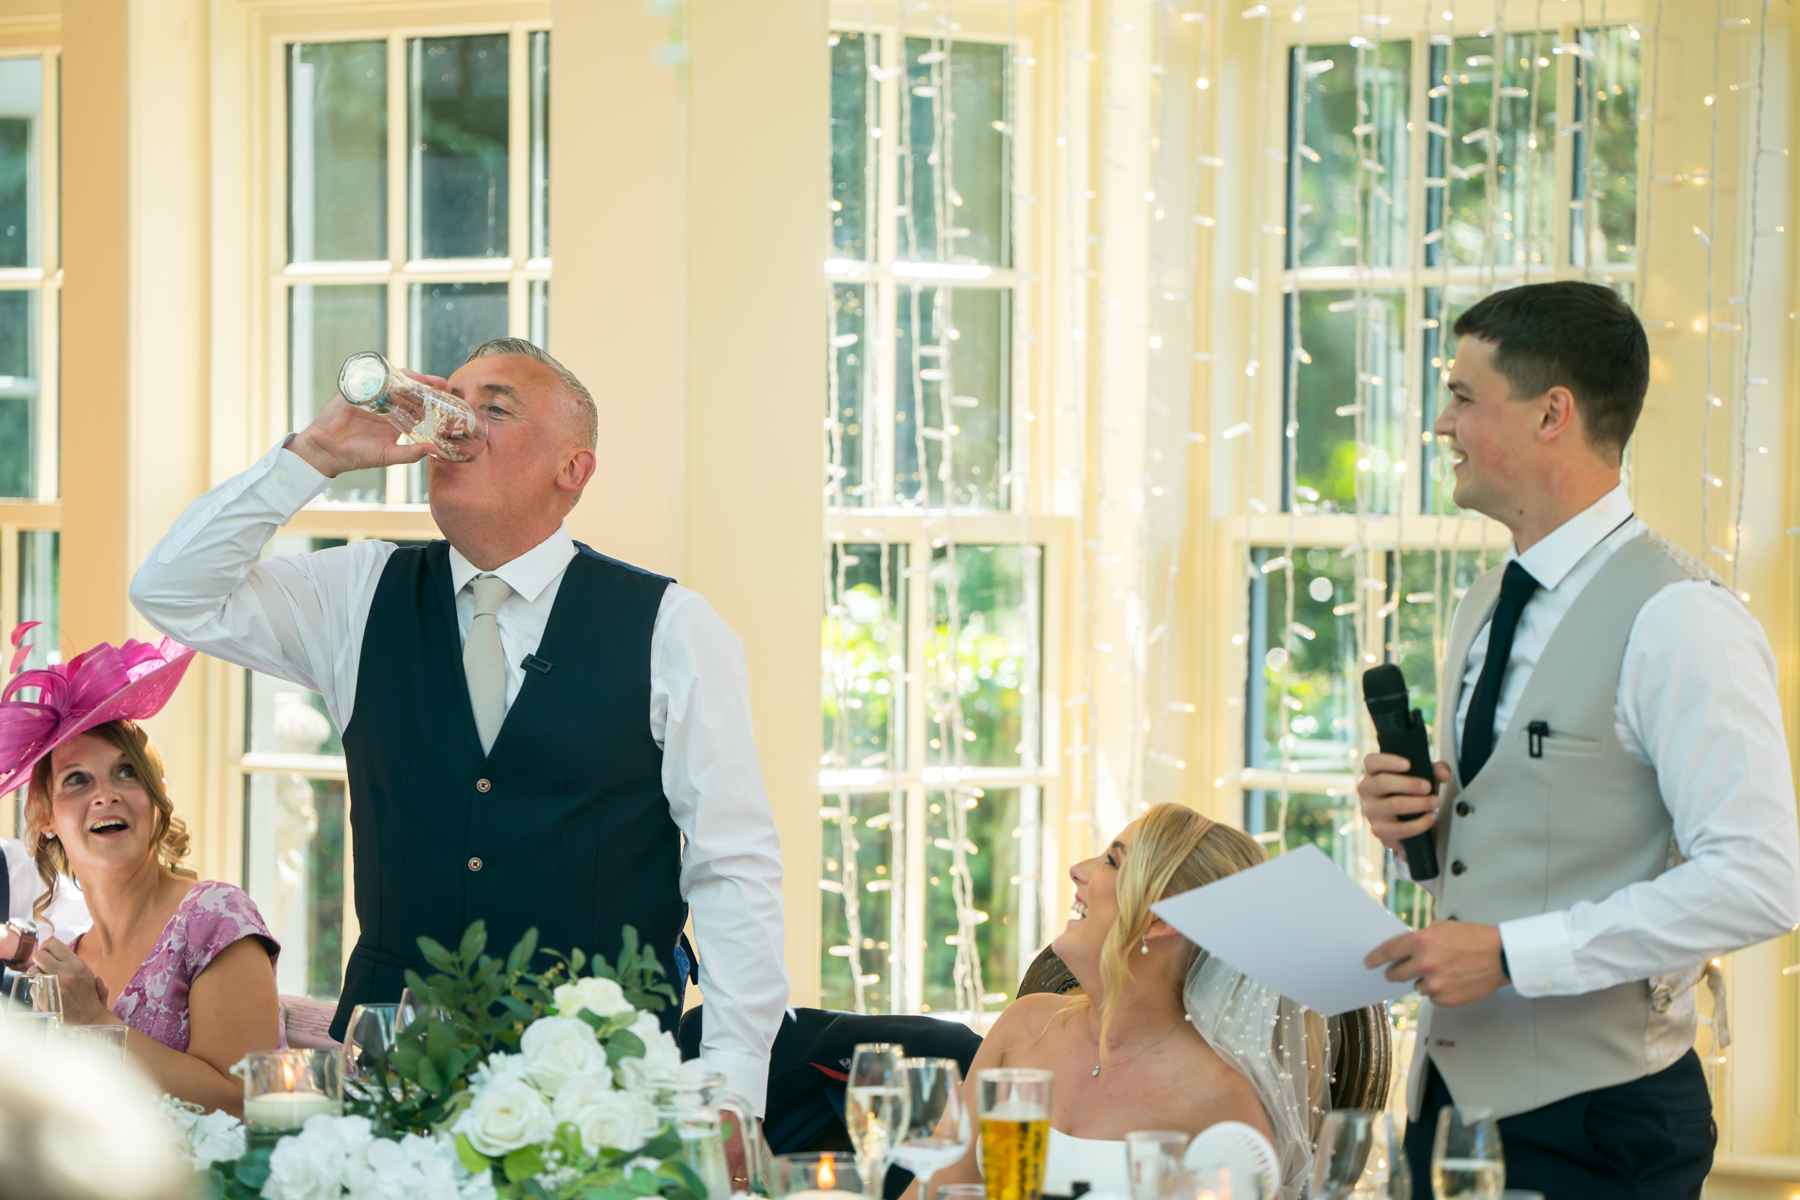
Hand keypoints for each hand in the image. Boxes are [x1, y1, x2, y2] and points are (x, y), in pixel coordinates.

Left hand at [31, 937, 116, 1025]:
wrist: (89, 1018)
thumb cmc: (89, 996)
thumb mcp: (88, 974)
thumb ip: (72, 960)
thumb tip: (56, 947)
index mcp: (76, 964)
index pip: (52, 944)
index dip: (46, 947)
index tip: (47, 953)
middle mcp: (65, 972)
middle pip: (39, 954)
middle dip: (39, 959)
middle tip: (43, 965)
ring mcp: (54, 985)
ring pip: (32, 971)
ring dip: (37, 974)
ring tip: (45, 980)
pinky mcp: (44, 998)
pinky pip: (33, 986)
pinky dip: (37, 989)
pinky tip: (46, 993)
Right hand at [290, 368, 450, 477]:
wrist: (328, 452)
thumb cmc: (358, 456)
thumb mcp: (389, 456)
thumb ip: (411, 453)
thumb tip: (435, 450)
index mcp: (395, 419)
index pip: (417, 405)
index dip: (432, 400)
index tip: (448, 398)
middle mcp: (385, 406)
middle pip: (409, 390)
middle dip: (426, 385)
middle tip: (442, 384)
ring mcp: (371, 397)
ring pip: (394, 382)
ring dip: (411, 379)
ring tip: (426, 380)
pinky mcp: (356, 392)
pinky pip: (372, 380)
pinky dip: (385, 377)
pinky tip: (398, 378)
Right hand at [1358, 752, 1448, 853]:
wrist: (1407, 823)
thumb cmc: (1411, 794)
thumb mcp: (1423, 777)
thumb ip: (1435, 770)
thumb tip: (1443, 774)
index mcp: (1373, 773)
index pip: (1371, 761)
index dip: (1388, 761)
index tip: (1408, 764)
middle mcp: (1367, 791)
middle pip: (1382, 782)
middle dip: (1410, 784)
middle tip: (1428, 787)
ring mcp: (1371, 812)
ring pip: (1393, 804)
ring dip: (1418, 803)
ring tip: (1434, 802)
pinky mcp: (1379, 831)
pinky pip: (1400, 828)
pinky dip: (1420, 823)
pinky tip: (1431, 817)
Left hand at [1365, 919, 1506, 1006]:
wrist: (1501, 956)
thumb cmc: (1474, 938)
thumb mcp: (1442, 927)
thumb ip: (1420, 939)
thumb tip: (1403, 949)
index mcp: (1421, 942)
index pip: (1387, 952)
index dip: (1375, 958)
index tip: (1369, 962)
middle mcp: (1426, 964)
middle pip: (1395, 975)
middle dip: (1396, 972)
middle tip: (1401, 970)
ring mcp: (1436, 984)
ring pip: (1417, 986)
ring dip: (1423, 980)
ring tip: (1442, 971)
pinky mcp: (1447, 999)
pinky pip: (1432, 997)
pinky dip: (1438, 991)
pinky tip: (1451, 980)